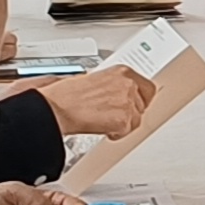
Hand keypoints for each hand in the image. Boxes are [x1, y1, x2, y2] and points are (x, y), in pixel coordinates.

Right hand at [36, 64, 157, 137]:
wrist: (58, 108)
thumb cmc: (67, 95)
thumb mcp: (94, 79)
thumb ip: (111, 85)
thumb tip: (114, 93)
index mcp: (122, 72)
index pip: (147, 87)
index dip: (141, 98)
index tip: (136, 103)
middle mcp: (128, 85)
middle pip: (143, 105)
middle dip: (131, 112)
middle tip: (116, 116)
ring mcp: (127, 102)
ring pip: (136, 119)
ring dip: (123, 123)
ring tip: (104, 121)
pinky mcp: (124, 120)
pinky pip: (126, 131)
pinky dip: (115, 133)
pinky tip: (102, 128)